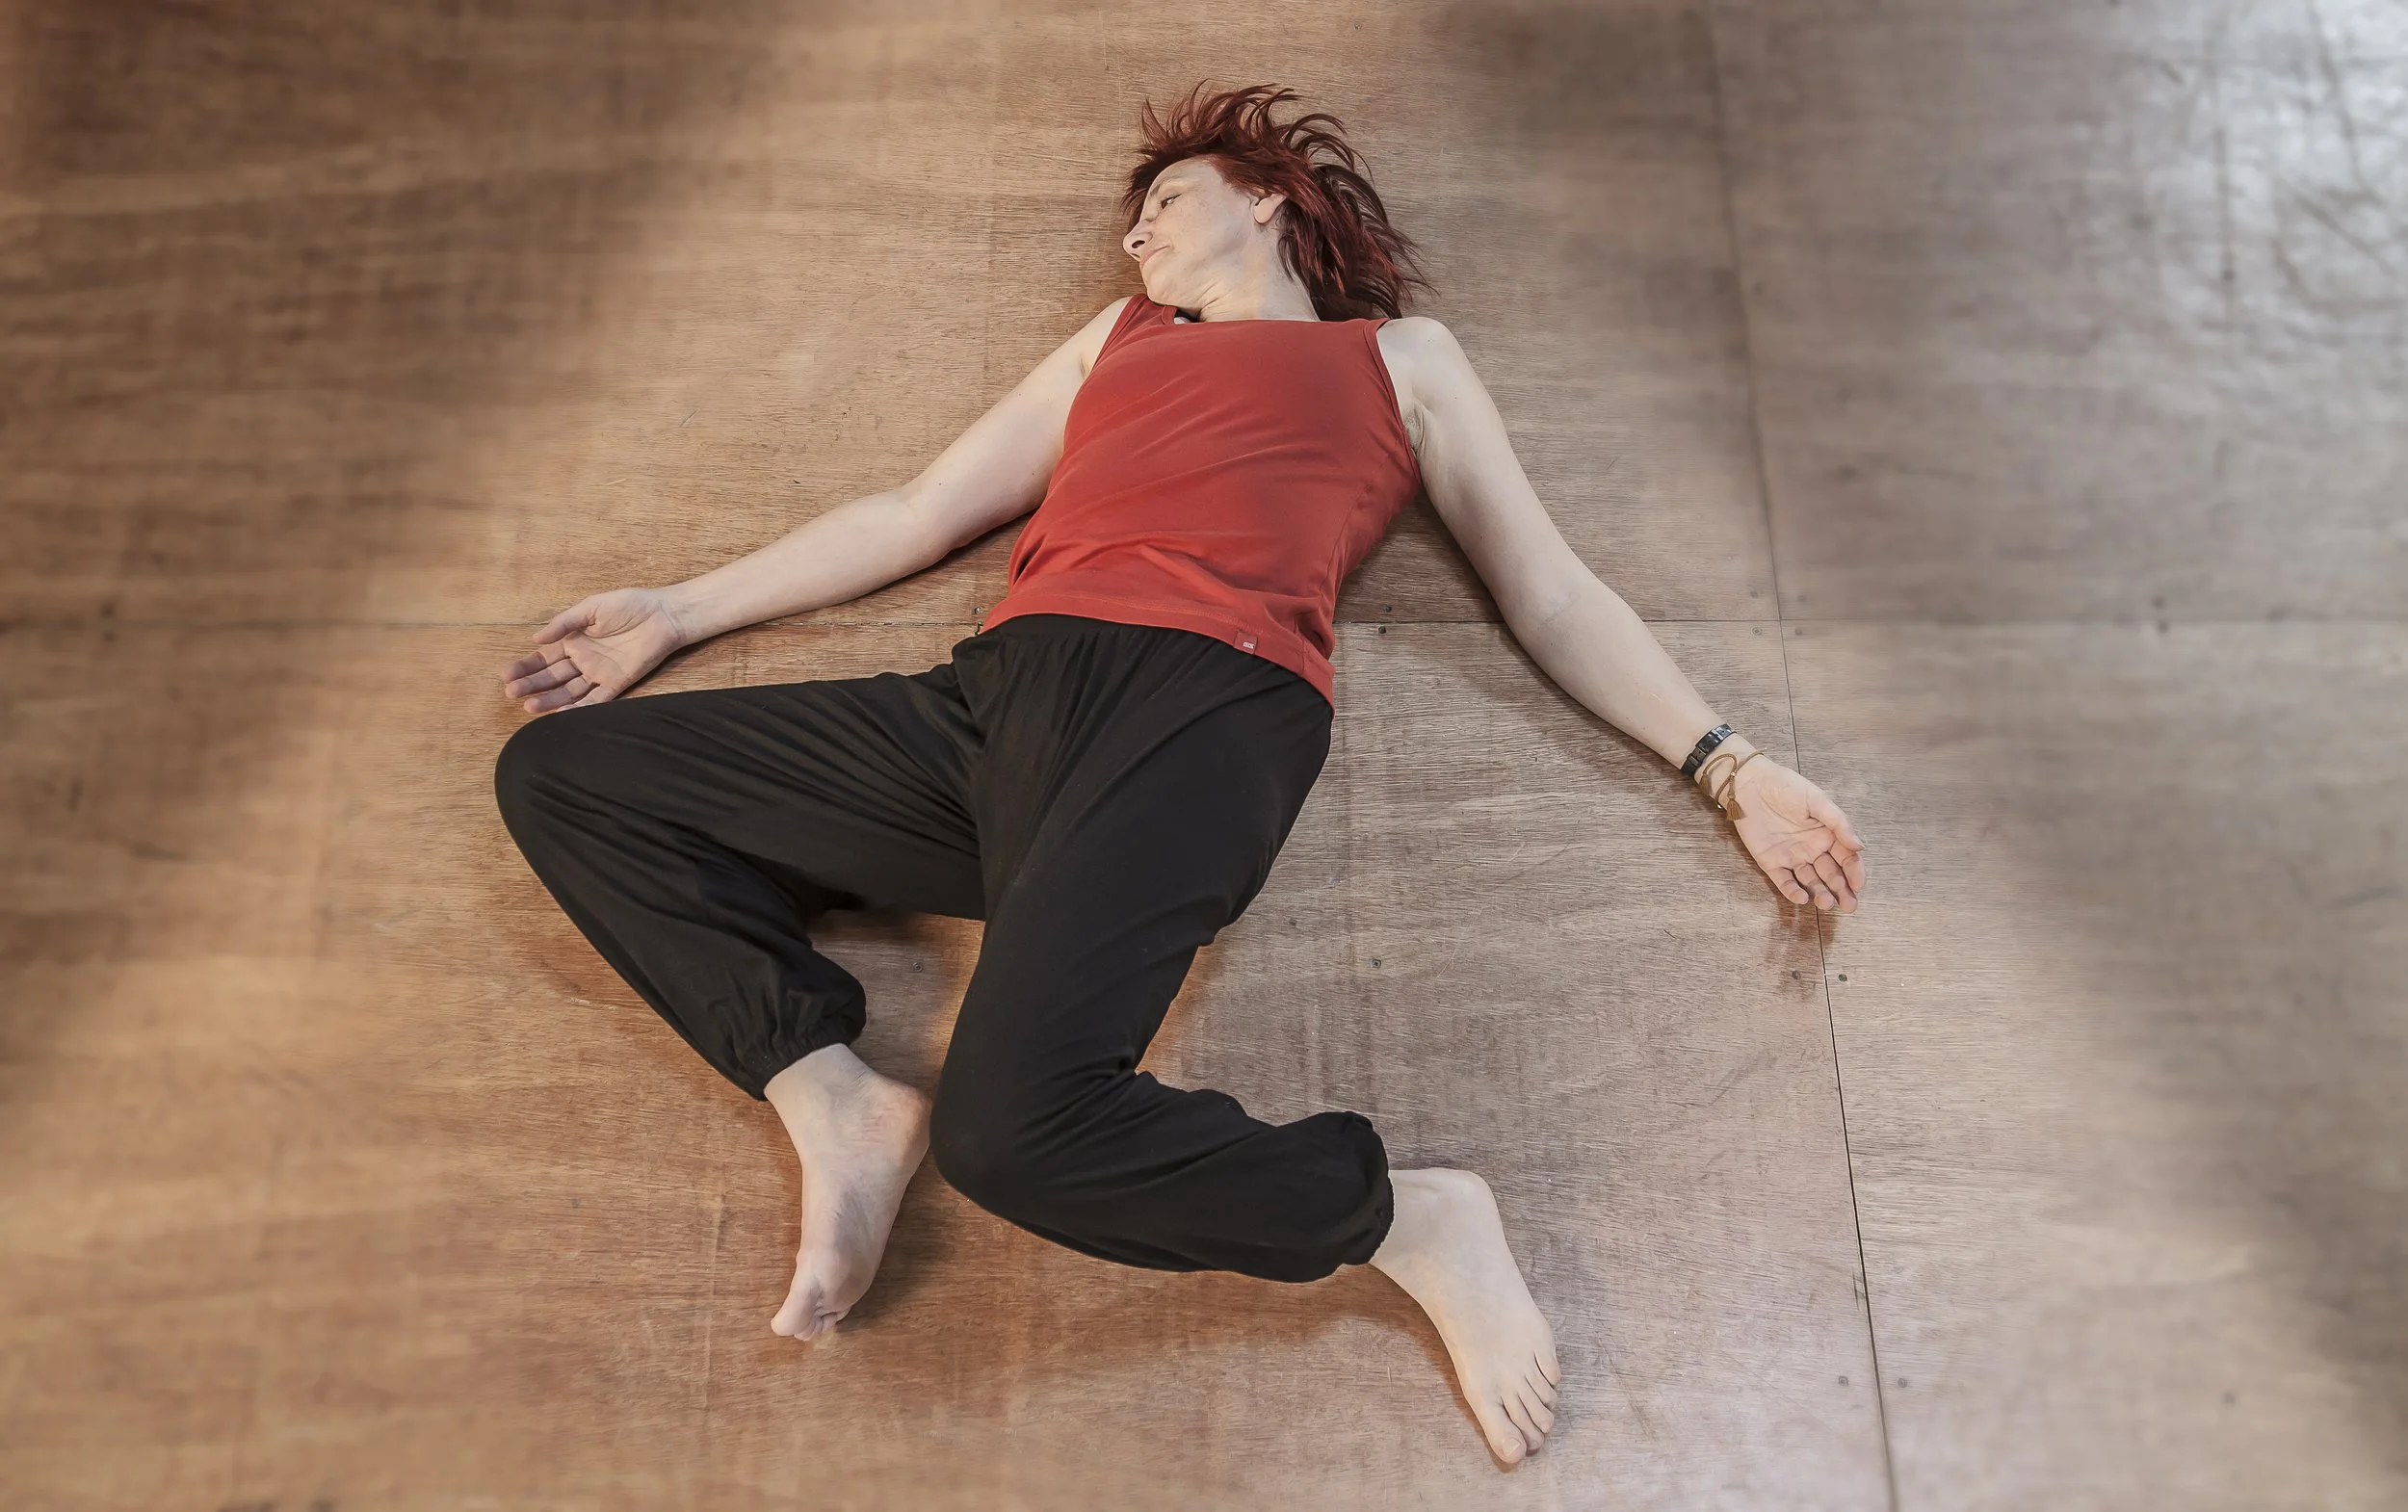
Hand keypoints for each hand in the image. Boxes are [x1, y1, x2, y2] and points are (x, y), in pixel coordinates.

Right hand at [500, 587, 690, 714]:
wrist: (663, 615)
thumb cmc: (628, 605)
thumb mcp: (591, 607)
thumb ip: (564, 623)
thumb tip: (535, 638)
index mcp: (573, 640)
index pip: (544, 657)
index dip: (526, 667)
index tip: (506, 675)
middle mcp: (583, 659)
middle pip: (552, 677)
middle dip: (531, 685)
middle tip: (511, 693)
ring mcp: (599, 673)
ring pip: (569, 691)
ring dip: (549, 699)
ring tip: (529, 707)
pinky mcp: (617, 683)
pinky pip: (596, 700)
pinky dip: (579, 708)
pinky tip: (560, 714)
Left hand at [1718, 756, 1865, 911]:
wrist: (1751, 784)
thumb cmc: (1786, 786)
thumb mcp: (1817, 800)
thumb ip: (1838, 823)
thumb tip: (1860, 846)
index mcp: (1827, 834)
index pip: (1846, 858)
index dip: (1854, 873)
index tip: (1858, 886)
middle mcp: (1812, 849)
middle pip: (1830, 874)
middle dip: (1841, 890)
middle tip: (1849, 906)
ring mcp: (1792, 857)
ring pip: (1809, 881)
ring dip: (1820, 893)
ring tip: (1826, 903)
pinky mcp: (1771, 862)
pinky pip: (1783, 881)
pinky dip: (1792, 891)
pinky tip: (1802, 898)